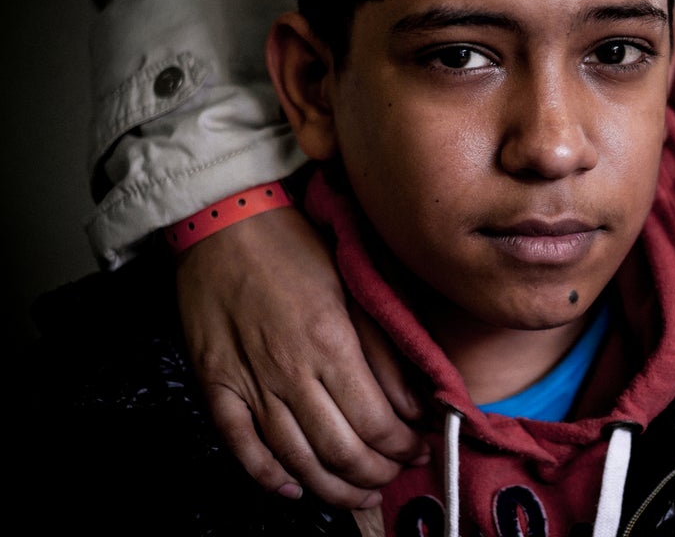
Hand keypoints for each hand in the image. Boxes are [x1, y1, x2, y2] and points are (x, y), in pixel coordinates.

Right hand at [176, 205, 429, 508]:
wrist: (225, 220)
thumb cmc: (297, 245)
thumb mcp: (355, 284)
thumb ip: (386, 346)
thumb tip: (416, 401)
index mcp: (331, 343)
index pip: (376, 422)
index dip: (403, 446)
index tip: (421, 449)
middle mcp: (290, 371)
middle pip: (340, 450)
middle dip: (376, 473)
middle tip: (396, 473)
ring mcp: (249, 382)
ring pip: (295, 458)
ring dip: (333, 486)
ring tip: (359, 492)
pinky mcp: (215, 384)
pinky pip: (240, 445)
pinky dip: (267, 475)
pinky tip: (293, 488)